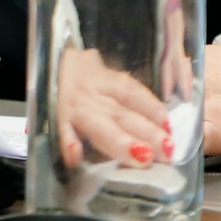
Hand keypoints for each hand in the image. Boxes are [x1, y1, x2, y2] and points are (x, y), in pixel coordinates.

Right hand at [52, 46, 170, 169]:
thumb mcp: (107, 77)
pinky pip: (62, 132)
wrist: (49, 62)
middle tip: (167, 151)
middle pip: (123, 114)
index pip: (135, 94)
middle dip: (146, 133)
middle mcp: (96, 95)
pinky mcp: (56, 120)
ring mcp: (76, 108)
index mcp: (110, 82)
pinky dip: (69, 143)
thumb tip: (161, 119)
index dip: (154, 110)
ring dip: (120, 142)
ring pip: (99, 125)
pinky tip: (75, 158)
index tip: (171, 130)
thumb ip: (129, 94)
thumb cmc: (86, 76)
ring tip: (141, 157)